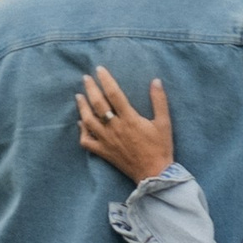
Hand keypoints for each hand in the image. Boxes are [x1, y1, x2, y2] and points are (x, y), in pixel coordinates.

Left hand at [77, 63, 175, 181]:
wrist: (154, 173)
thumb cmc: (160, 148)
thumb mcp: (164, 123)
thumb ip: (159, 101)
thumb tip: (155, 81)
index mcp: (130, 119)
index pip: (114, 94)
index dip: (106, 80)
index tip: (99, 69)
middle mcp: (115, 128)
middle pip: (98, 105)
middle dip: (90, 89)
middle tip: (85, 78)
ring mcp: (107, 141)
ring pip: (88, 121)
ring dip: (82, 107)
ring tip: (78, 96)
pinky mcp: (104, 152)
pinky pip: (87, 141)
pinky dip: (81, 131)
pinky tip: (80, 123)